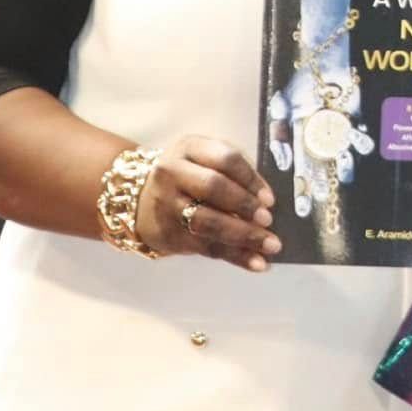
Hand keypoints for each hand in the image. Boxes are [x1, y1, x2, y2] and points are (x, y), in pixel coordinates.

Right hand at [136, 135, 280, 270]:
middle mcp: (172, 173)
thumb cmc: (188, 176)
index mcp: (189, 147)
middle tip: (268, 219)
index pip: (225, 158)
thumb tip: (267, 200)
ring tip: (270, 245)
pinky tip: (256, 262)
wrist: (141, 199)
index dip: (250, 178)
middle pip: (213, 187)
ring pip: (208, 222)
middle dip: (244, 205)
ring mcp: (167, 204)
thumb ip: (234, 172)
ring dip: (243, 235)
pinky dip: (235, 256)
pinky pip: (206, 247)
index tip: (269, 198)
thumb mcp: (205, 159)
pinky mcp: (169, 234)